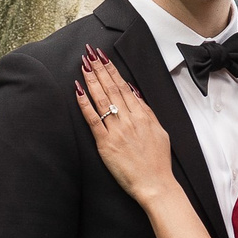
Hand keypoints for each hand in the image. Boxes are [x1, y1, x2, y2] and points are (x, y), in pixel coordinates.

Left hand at [75, 50, 174, 207]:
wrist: (155, 184)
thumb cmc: (157, 161)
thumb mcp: (159, 131)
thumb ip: (146, 111)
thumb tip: (134, 93)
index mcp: (143, 115)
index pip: (124, 87)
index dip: (112, 70)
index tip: (103, 58)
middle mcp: (129, 119)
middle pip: (111, 88)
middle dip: (99, 69)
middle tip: (89, 53)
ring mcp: (117, 130)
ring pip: (102, 99)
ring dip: (91, 80)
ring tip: (83, 65)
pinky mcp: (106, 143)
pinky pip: (93, 119)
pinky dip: (85, 104)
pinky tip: (78, 91)